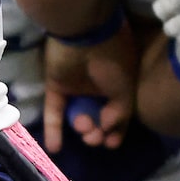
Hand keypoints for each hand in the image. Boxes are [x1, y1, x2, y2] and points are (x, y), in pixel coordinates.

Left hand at [42, 22, 140, 152]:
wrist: (84, 32)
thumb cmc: (112, 59)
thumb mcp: (125, 88)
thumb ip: (120, 113)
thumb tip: (107, 129)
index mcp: (120, 84)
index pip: (119, 112)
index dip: (116, 130)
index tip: (111, 144)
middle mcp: (99, 86)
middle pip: (97, 116)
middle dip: (97, 132)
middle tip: (95, 137)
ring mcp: (77, 86)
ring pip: (78, 115)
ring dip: (82, 128)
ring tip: (83, 128)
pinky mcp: (56, 85)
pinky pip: (54, 110)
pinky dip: (54, 130)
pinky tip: (56, 148)